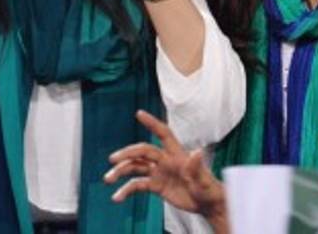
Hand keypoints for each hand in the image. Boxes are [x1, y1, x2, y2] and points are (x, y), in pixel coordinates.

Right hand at [105, 110, 226, 224]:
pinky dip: (126, 190)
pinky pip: (137, 185)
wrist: (206, 204)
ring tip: (108, 179)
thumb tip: (197, 152)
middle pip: (143, 152)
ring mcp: (159, 172)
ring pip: (136, 167)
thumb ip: (198, 167)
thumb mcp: (204, 180)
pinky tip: (117, 197)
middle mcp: (165, 160)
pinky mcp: (156, 186)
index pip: (163, 134)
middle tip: (113, 160)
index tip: (139, 113)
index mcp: (177, 154)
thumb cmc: (209, 190)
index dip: (152, 123)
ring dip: (121, 172)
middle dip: (127, 153)